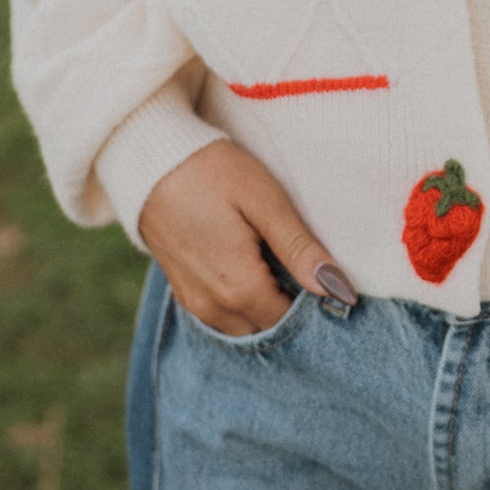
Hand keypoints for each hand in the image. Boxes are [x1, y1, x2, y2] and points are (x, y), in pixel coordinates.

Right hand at [138, 140, 358, 334]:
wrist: (148, 160)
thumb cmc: (212, 173)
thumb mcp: (265, 202)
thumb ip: (301, 249)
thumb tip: (341, 289)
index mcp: (239, 288)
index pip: (290, 322)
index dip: (313, 305)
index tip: (326, 277)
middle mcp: (213, 308)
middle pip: (266, 329)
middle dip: (289, 309)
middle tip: (303, 267)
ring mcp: (193, 303)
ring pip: (243, 327)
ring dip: (265, 308)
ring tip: (277, 264)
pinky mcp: (182, 292)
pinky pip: (222, 316)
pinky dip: (242, 303)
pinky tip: (252, 267)